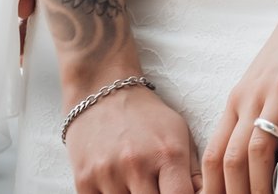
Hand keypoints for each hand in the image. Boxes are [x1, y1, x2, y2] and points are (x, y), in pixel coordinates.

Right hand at [64, 81, 198, 193]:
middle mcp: (137, 165)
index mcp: (168, 154)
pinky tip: (118, 186)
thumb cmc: (148, 117)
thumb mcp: (179, 134)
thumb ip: (193, 171)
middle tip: (156, 186)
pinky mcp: (84, 182)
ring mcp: (108, 175)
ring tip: (137, 183)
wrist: (103, 92)